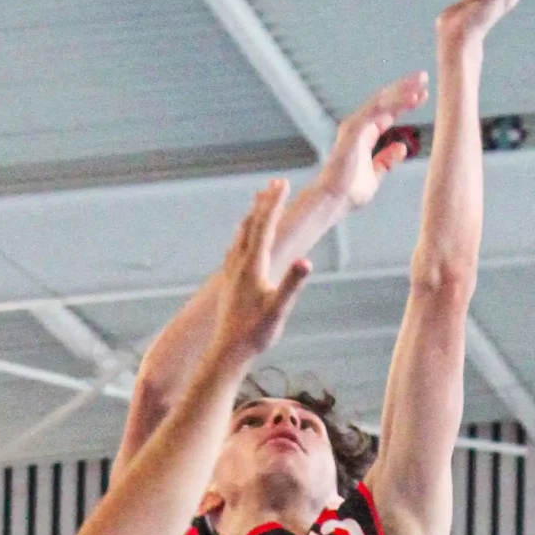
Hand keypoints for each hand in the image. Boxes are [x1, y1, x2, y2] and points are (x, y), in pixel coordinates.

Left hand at [207, 182, 312, 373]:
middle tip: (276, 182)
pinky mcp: (229, 282)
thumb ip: (292, 283)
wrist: (228, 351)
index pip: (265, 225)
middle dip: (265, 202)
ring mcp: (232, 272)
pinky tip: (243, 237)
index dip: (274, 202)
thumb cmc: (256, 333)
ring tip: (260, 200)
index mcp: (253, 265)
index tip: (283, 182)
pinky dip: (243, 234)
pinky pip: (235, 249)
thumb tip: (306, 262)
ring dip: (253, 215)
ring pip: (241, 234)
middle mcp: (239, 263)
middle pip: (252, 224)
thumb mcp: (279, 309)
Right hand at [316, 73, 428, 217]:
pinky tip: (410, 97)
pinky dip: (395, 102)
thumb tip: (402, 147)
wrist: (332, 201)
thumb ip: (387, 161)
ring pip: (382, 100)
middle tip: (423, 78)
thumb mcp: (375, 175)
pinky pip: (377, 109)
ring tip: (420, 80)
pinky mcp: (354, 129)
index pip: (387, 112)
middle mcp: (358, 126)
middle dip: (404, 88)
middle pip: (385, 100)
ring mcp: (355, 126)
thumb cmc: (348, 193)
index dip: (404, 103)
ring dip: (402, 89)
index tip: (422, 96)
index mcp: (364, 135)